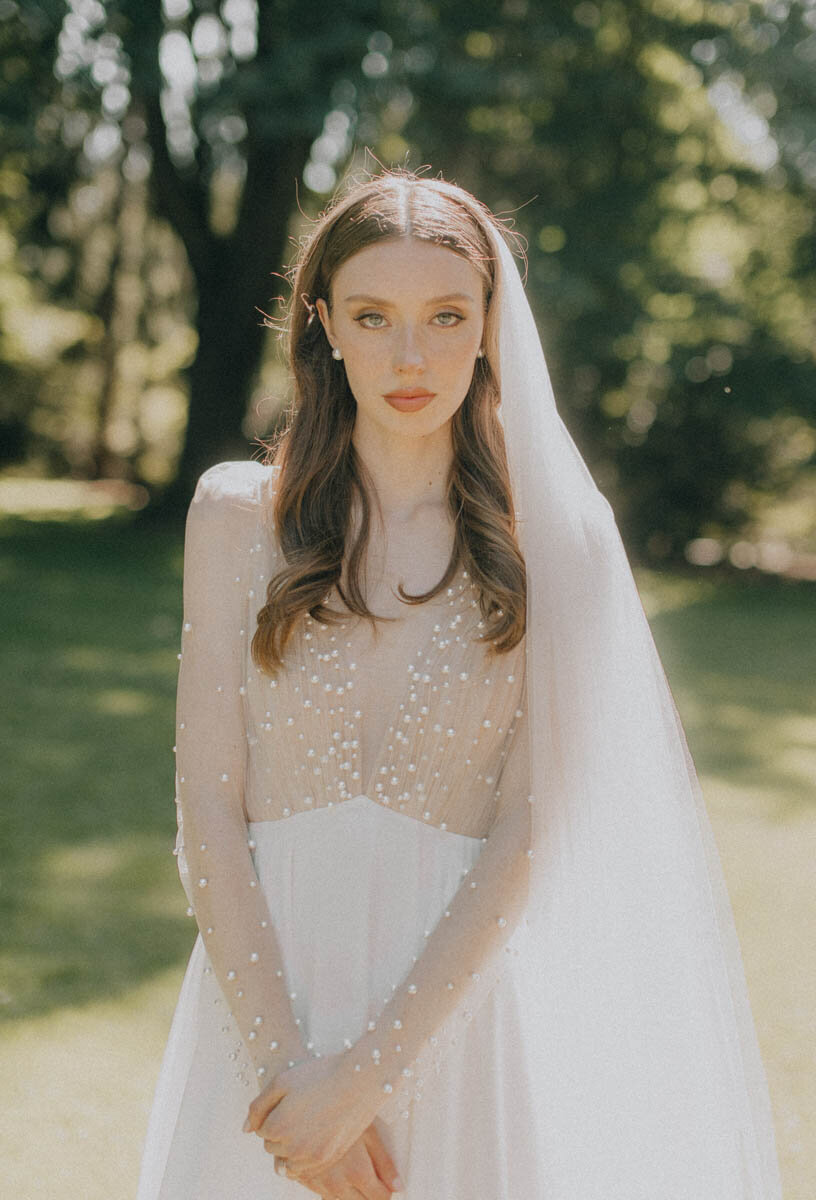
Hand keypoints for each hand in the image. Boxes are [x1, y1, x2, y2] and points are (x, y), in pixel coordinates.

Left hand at [244, 1054, 382, 1178]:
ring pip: (287, 1160)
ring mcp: (310, 1156)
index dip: (273, 1113)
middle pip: (273, 1146)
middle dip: (281, 1130)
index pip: (261, 1129)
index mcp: (276, 1127)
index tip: (289, 1100)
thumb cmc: (319, 1075)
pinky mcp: (328, 1159)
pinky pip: (305, 1168)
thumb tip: (245, 1130)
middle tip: (300, 1108)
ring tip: (308, 1121)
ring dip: (292, 1145)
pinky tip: (315, 1136)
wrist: (359, 1080)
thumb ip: (258, 1106)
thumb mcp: (282, 1081)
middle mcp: (291, 1147)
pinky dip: (305, 1156)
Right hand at [274, 1123, 403, 1198]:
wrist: (300, 1103)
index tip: (385, 1179)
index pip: (380, 1198)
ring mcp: (319, 1184)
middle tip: (371, 1174)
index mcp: (357, 1172)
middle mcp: (337, 1184)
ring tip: (352, 1170)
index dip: (386, 1190)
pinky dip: (334, 1189)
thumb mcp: (367, 1131)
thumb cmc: (340, 1111)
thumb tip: (399, 1187)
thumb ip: (384, 1162)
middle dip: (370, 1194)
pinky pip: (325, 1195)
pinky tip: (336, 1171)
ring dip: (352, 1193)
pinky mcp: (305, 1180)